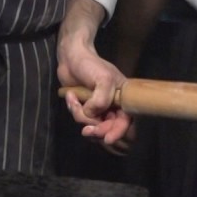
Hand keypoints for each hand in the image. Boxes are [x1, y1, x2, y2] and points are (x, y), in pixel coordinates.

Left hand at [57, 0, 132, 147]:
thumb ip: (102, 100)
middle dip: (98, 131)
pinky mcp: (85, 109)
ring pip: (93, 126)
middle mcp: (113, 107)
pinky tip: (71, 98)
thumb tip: (92, 115)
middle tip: (86, 130)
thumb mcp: (103, 79)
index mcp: (124, 100)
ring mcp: (98, 109)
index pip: (125, 123)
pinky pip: (81, 119)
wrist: (71, 57)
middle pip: (109, 129)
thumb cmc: (90, 65)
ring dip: (81, 117)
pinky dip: (74, 111)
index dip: (118, 133)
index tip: (107, 139)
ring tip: (73, 101)